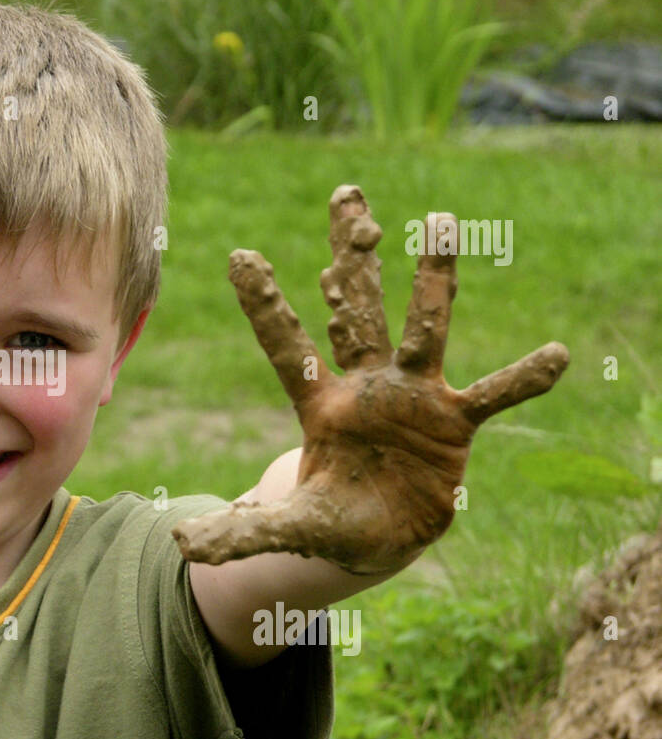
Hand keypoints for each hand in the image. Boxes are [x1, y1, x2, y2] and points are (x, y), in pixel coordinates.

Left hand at [172, 185, 568, 575]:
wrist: (380, 536)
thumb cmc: (328, 520)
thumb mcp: (285, 529)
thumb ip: (238, 532)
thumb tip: (181, 542)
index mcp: (318, 403)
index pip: (286, 347)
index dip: (265, 306)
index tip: (240, 255)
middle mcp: (365, 386)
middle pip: (356, 311)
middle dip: (352, 258)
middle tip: (347, 196)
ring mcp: (413, 397)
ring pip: (424, 328)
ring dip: (433, 280)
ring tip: (440, 221)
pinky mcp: (454, 423)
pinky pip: (493, 396)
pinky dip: (521, 379)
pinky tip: (556, 355)